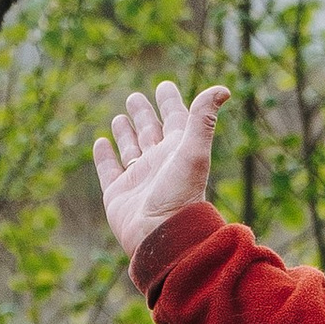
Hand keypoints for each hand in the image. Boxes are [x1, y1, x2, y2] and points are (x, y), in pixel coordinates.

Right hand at [92, 78, 228, 259]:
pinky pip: (109, 170)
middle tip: (135, 97)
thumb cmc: (181, 196)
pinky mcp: (118, 194)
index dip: (169, 102)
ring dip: (125, 133)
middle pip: (149, 131)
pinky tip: (101, 143)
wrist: (162, 238)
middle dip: (143, 114)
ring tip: (119, 118)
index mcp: (178, 151)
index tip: (164, 85)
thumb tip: (223, 89)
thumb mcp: (194, 152)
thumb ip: (203, 119)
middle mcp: (158, 163)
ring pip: (130, 148)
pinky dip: (104, 156)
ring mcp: (137, 179)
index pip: (174, 119)